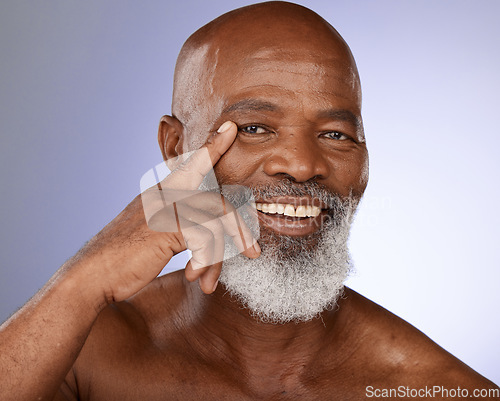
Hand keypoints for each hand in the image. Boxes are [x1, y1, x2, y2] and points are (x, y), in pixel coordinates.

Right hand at [74, 121, 259, 302]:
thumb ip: (178, 226)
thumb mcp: (153, 235)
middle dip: (239, 227)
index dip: (212, 146)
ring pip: (215, 220)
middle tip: (254, 251)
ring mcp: (165, 207)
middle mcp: (164, 194)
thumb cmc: (122, 257)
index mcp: (161, 192)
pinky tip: (197, 277)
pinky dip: (206, 261)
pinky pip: (204, 238)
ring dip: (225, 251)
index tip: (230, 129)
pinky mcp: (166, 226)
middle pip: (217, 201)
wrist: (90, 275)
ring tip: (220, 275)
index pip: (192, 164)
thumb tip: (204, 235)